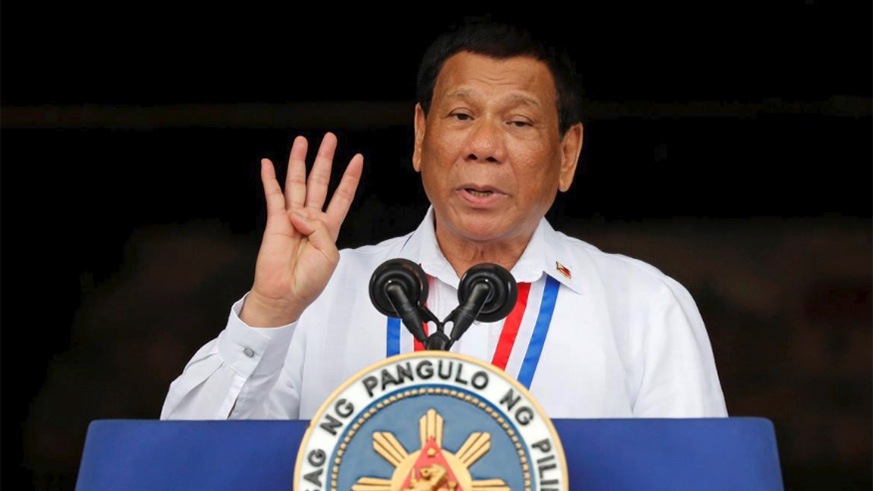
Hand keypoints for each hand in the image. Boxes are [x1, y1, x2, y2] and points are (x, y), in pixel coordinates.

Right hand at [241, 132, 363, 326]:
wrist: (285, 295)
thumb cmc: (308, 281)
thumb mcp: (329, 255)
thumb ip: (320, 230)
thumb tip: (299, 213)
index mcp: (329, 228)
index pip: (342, 196)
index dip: (350, 178)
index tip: (357, 160)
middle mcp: (311, 220)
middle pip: (320, 182)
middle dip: (325, 160)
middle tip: (329, 140)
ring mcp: (292, 219)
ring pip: (297, 183)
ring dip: (298, 162)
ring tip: (301, 142)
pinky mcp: (275, 222)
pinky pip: (273, 196)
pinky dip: (270, 180)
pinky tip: (268, 165)